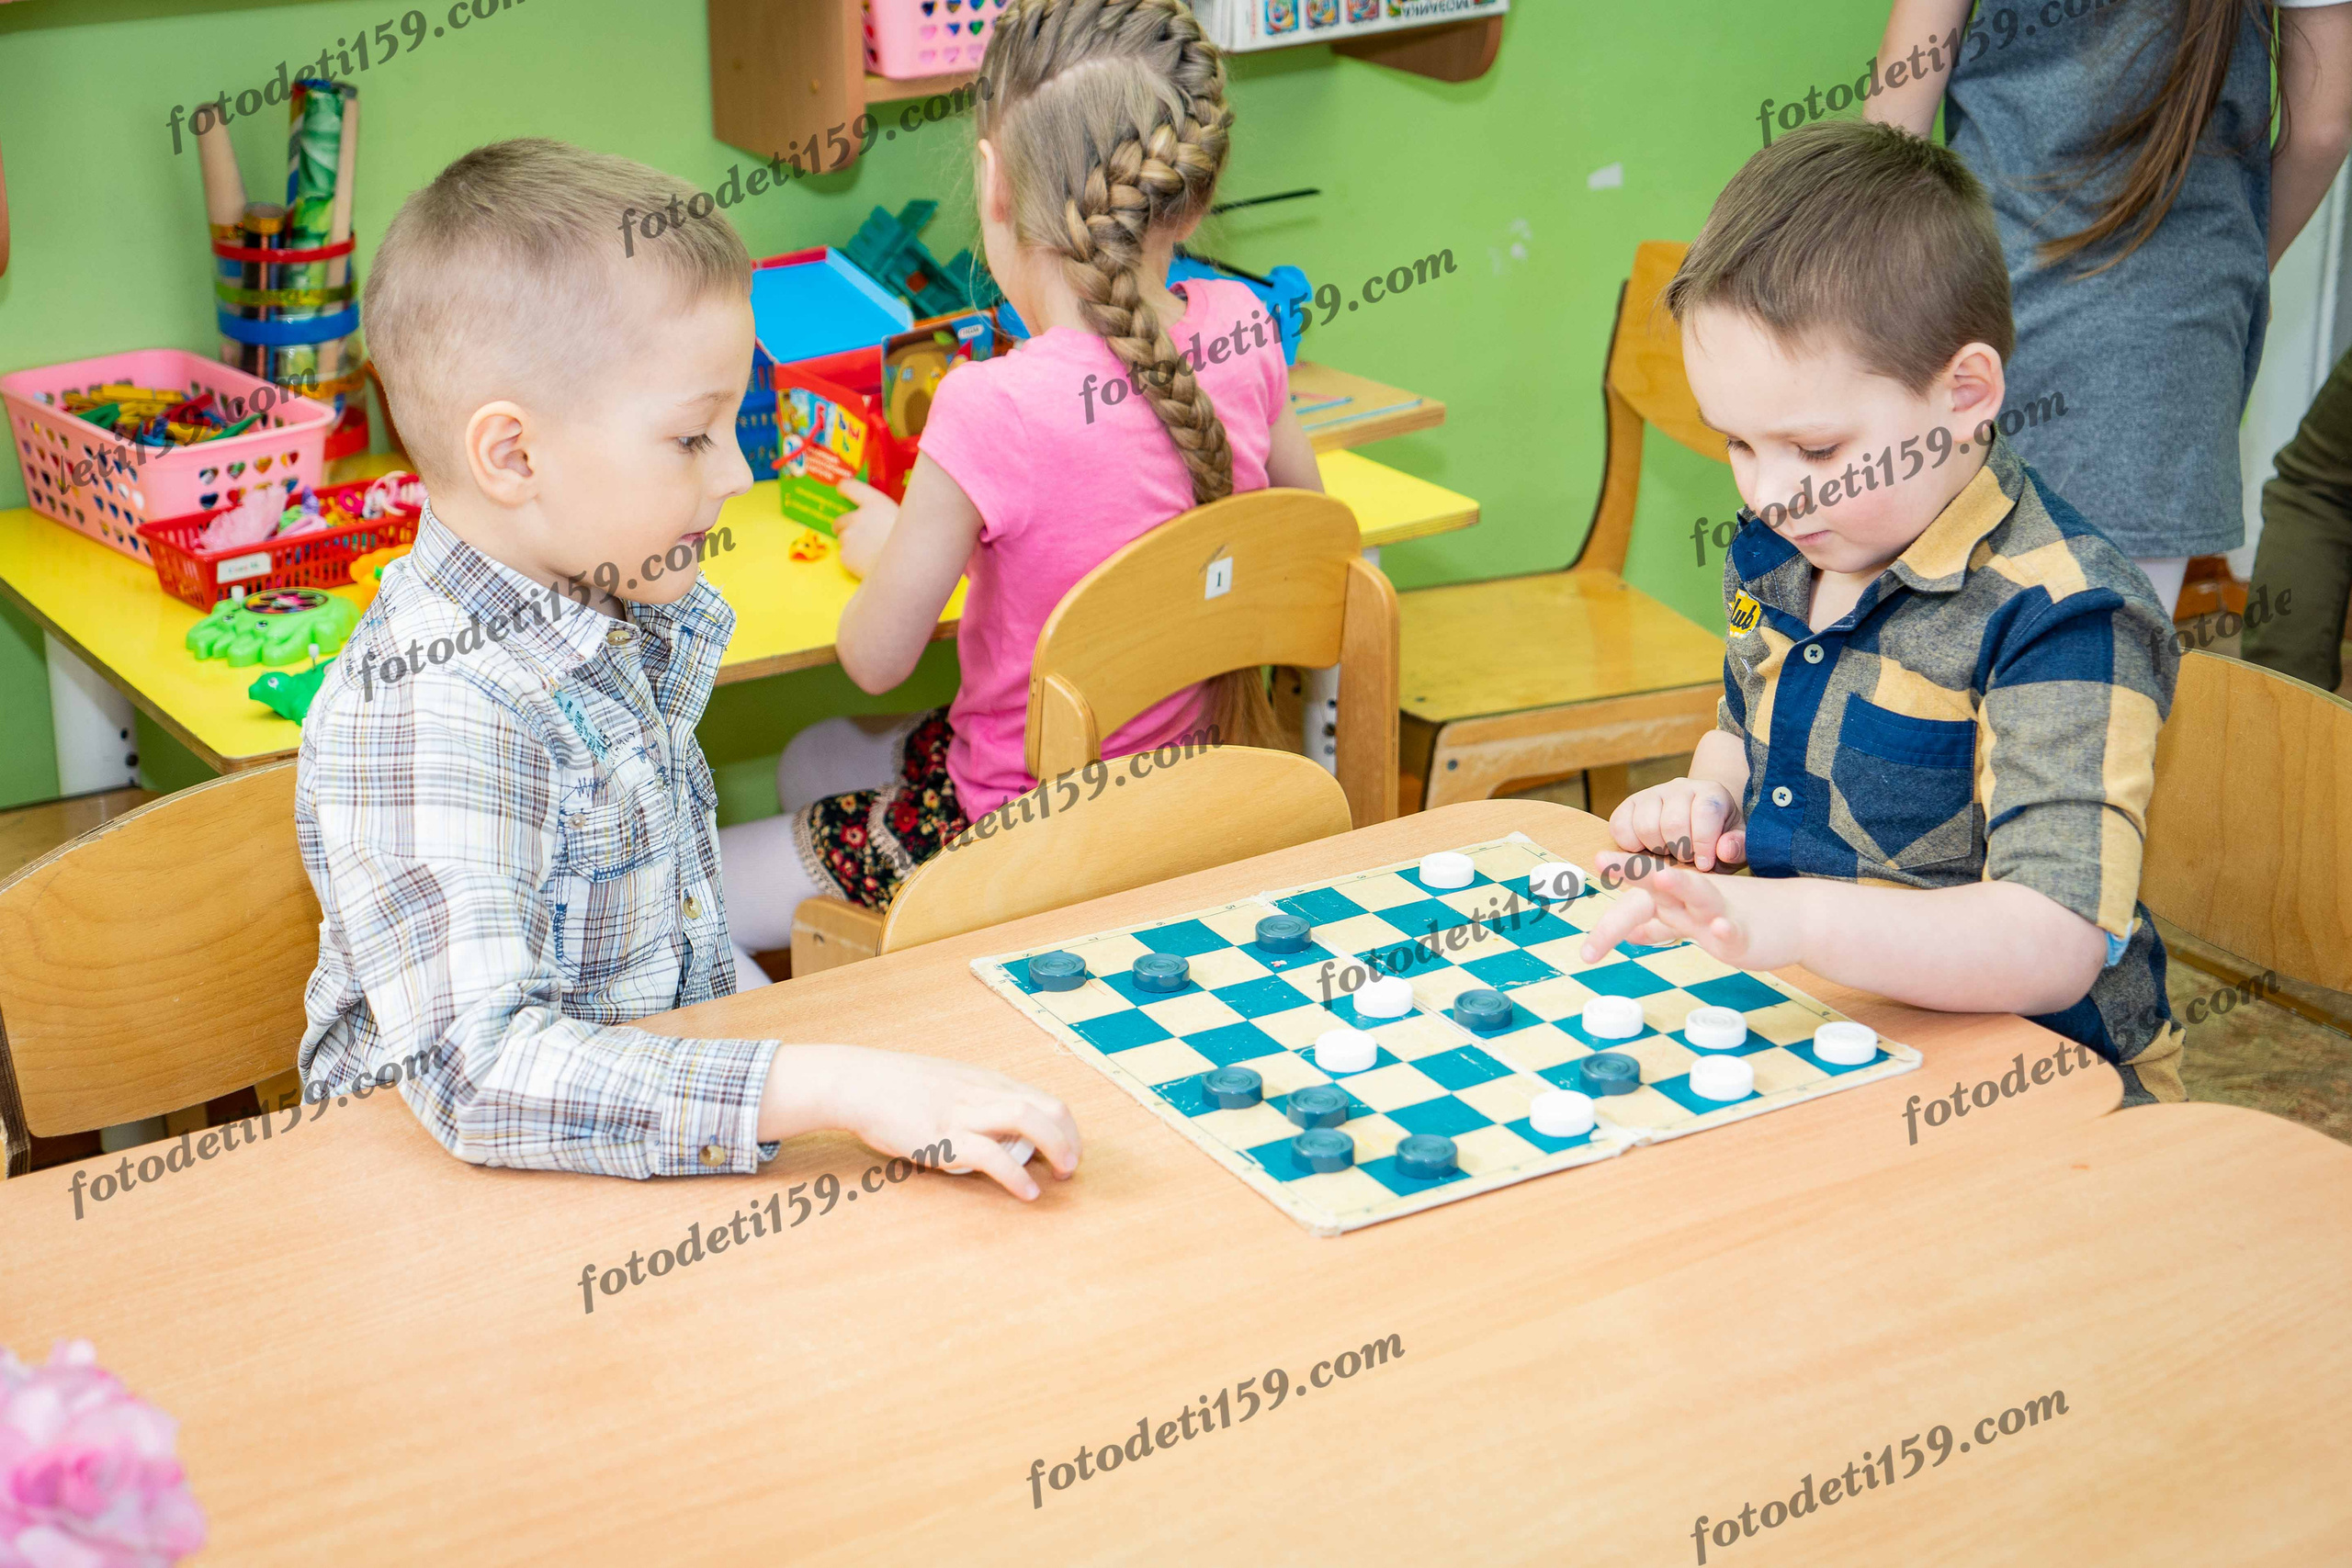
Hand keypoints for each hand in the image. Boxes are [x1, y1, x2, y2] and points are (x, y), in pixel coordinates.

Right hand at [785, 1045, 1079, 1200]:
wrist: (859, 1083)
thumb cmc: (898, 1087)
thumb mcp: (948, 1085)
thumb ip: (975, 1102)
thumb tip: (995, 1129)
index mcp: (987, 1082)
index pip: (1044, 1098)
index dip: (1066, 1127)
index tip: (1068, 1150)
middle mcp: (983, 1092)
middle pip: (1047, 1107)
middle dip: (1070, 1139)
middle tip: (1070, 1168)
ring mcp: (964, 1113)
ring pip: (1027, 1120)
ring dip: (1056, 1149)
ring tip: (1061, 1176)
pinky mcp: (944, 1136)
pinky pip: (992, 1155)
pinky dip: (1017, 1176)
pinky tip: (1026, 1193)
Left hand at [834, 477, 898, 578]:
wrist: (907, 569)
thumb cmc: (912, 544)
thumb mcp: (905, 519)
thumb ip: (886, 514)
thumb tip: (880, 518)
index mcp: (875, 503)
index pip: (850, 487)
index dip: (845, 488)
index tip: (841, 489)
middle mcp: (858, 517)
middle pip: (841, 519)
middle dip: (846, 527)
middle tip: (860, 537)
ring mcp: (849, 537)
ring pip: (844, 539)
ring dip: (852, 545)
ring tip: (871, 553)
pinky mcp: (845, 556)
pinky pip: (846, 557)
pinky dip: (854, 560)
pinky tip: (869, 564)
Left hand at [1578, 860, 1798, 971]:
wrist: (1801, 917)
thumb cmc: (1744, 915)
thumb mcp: (1699, 922)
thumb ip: (1665, 926)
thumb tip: (1631, 934)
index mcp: (1686, 894)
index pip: (1649, 878)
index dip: (1624, 868)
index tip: (1596, 856)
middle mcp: (1699, 898)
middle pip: (1661, 884)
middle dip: (1633, 872)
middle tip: (1602, 859)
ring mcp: (1722, 914)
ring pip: (1699, 898)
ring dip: (1679, 888)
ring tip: (1660, 879)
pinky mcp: (1745, 936)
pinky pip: (1733, 933)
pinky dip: (1726, 930)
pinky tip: (1719, 927)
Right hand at [1609, 777, 1744, 870]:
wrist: (1697, 826)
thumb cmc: (1719, 838)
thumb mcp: (1737, 845)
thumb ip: (1738, 847)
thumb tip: (1723, 850)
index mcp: (1711, 793)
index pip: (1705, 812)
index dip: (1703, 843)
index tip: (1704, 864)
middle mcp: (1681, 787)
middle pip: (1673, 823)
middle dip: (1680, 851)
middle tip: (1686, 859)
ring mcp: (1653, 793)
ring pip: (1645, 825)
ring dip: (1656, 849)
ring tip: (1669, 852)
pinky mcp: (1630, 804)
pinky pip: (1620, 826)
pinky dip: (1629, 845)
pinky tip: (1645, 849)